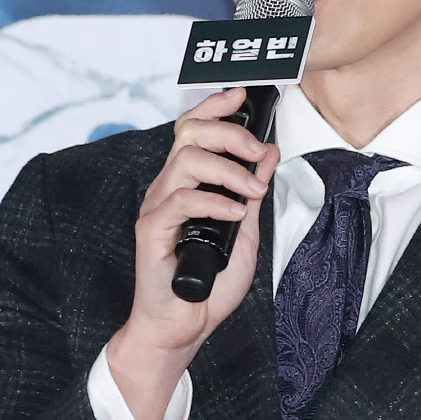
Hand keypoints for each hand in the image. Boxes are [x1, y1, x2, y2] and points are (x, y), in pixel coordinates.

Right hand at [107, 87, 278, 419]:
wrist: (185, 323)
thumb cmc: (211, 279)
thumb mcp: (246, 229)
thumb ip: (253, 190)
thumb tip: (269, 154)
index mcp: (189, 179)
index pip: (194, 127)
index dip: (215, 106)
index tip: (241, 96)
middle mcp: (169, 185)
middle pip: (190, 133)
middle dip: (230, 132)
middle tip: (258, 152)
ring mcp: (158, 205)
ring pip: (186, 160)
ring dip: (228, 170)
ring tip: (252, 191)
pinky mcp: (151, 229)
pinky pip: (181, 200)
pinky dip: (215, 202)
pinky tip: (236, 213)